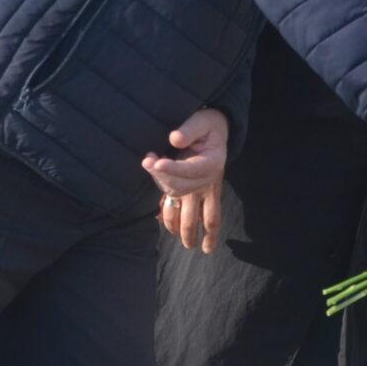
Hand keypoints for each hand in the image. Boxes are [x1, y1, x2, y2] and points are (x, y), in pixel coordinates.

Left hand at [143, 108, 227, 253]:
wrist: (218, 132)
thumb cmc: (208, 126)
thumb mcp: (202, 121)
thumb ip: (190, 128)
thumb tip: (175, 138)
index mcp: (212, 162)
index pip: (190, 169)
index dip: (171, 169)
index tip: (152, 162)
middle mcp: (210, 180)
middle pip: (187, 193)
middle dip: (165, 185)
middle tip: (148, 166)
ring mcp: (208, 191)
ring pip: (201, 217)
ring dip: (190, 231)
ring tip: (186, 245)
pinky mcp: (206, 196)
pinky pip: (206, 217)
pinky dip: (192, 226)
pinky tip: (178, 234)